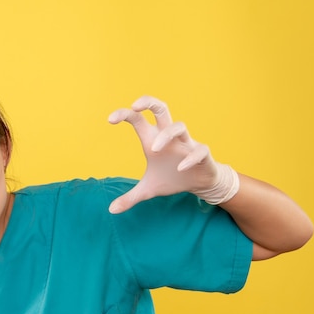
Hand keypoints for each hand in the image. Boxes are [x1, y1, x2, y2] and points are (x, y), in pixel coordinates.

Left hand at [107, 96, 237, 213]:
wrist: (200, 184)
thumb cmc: (172, 179)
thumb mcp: (148, 190)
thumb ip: (130, 198)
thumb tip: (111, 211)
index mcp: (153, 140)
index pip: (139, 120)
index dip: (125, 115)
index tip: (110, 119)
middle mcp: (169, 138)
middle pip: (162, 108)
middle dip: (149, 102)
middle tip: (135, 105)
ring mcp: (187, 144)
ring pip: (179, 126)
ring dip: (166, 135)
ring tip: (155, 150)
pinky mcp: (203, 154)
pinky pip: (199, 150)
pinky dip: (190, 158)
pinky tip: (180, 169)